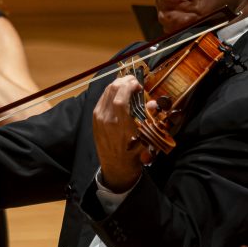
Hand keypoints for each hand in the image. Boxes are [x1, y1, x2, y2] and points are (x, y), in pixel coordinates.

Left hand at [93, 75, 149, 191]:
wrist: (116, 165)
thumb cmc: (134, 152)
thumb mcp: (146, 138)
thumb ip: (150, 118)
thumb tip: (153, 103)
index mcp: (120, 123)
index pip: (121, 95)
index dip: (129, 84)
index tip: (138, 83)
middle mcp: (106, 118)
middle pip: (112, 89)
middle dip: (124, 81)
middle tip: (134, 81)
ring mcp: (98, 117)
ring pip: (106, 92)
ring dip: (117, 85)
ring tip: (127, 85)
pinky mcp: (94, 118)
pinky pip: (102, 99)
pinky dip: (111, 92)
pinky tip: (118, 94)